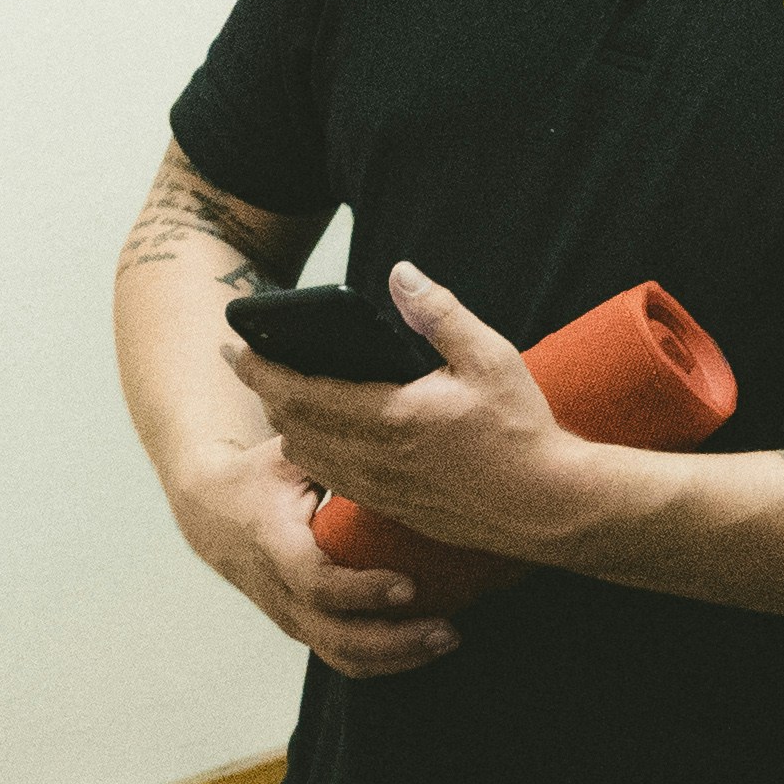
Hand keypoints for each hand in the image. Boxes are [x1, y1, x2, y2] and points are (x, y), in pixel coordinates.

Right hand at [171, 431, 460, 679]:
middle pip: (335, 637)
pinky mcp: (302, 628)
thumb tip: (394, 424)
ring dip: (398, 657)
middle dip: (395, 641)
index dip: (361, 591)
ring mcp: (289, 616)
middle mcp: (279, 590)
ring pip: (341, 657)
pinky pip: (342, 658)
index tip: (409, 585)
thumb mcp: (285, 452)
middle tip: (448, 629)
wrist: (211, 514)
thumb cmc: (261, 475)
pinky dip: (385, 662)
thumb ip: (330, 445)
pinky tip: (426, 646)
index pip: (315, 581)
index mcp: (273, 543)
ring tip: (448, 639)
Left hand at [221, 264, 609, 561]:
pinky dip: (315, 452)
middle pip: (292, 424)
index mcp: (390, 416)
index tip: (234, 347)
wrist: (549, 507)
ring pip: (308, 455)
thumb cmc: (523, 433)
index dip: (261, 368)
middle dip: (263, 391)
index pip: (301, 391)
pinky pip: (334, 479)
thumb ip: (439, 314)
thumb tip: (400, 274)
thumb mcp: (490, 358)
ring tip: (281, 395)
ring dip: (287, 424)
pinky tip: (324, 436)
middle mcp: (374, 458)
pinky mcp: (393, 508)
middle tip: (246, 363)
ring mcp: (381, 488)